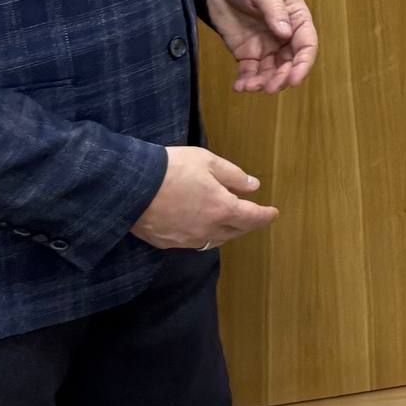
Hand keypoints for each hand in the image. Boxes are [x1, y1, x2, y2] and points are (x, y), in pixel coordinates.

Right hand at [133, 145, 276, 249]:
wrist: (131, 186)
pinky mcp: (168, 243)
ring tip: (230, 222)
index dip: (265, 216)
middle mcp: (208, 229)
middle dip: (248, 224)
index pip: (252, 217)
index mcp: (222, 209)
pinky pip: (194, 242)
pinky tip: (201, 226)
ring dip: (227, 231)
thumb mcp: (208, 162)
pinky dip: (204, 234)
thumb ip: (234, 176)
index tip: (274, 213)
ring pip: (215, 240)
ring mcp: (187, 239)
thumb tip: (254, 186)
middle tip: (254, 216)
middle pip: (236, 231)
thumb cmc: (172, 168)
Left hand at [206, 0, 317, 93]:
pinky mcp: (247, 52)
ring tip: (250, 87)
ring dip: (263, 83)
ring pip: (271, 72)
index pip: (306, 45)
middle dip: (282, 78)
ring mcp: (266, 46)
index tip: (294, 78)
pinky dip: (246, 82)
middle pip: (289, 64)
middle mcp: (284, 36)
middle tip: (269, 87)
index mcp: (296, 18)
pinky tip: (240, 86)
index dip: (303, 64)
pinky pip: (250, 72)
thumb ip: (274, 10)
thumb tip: (285, 33)